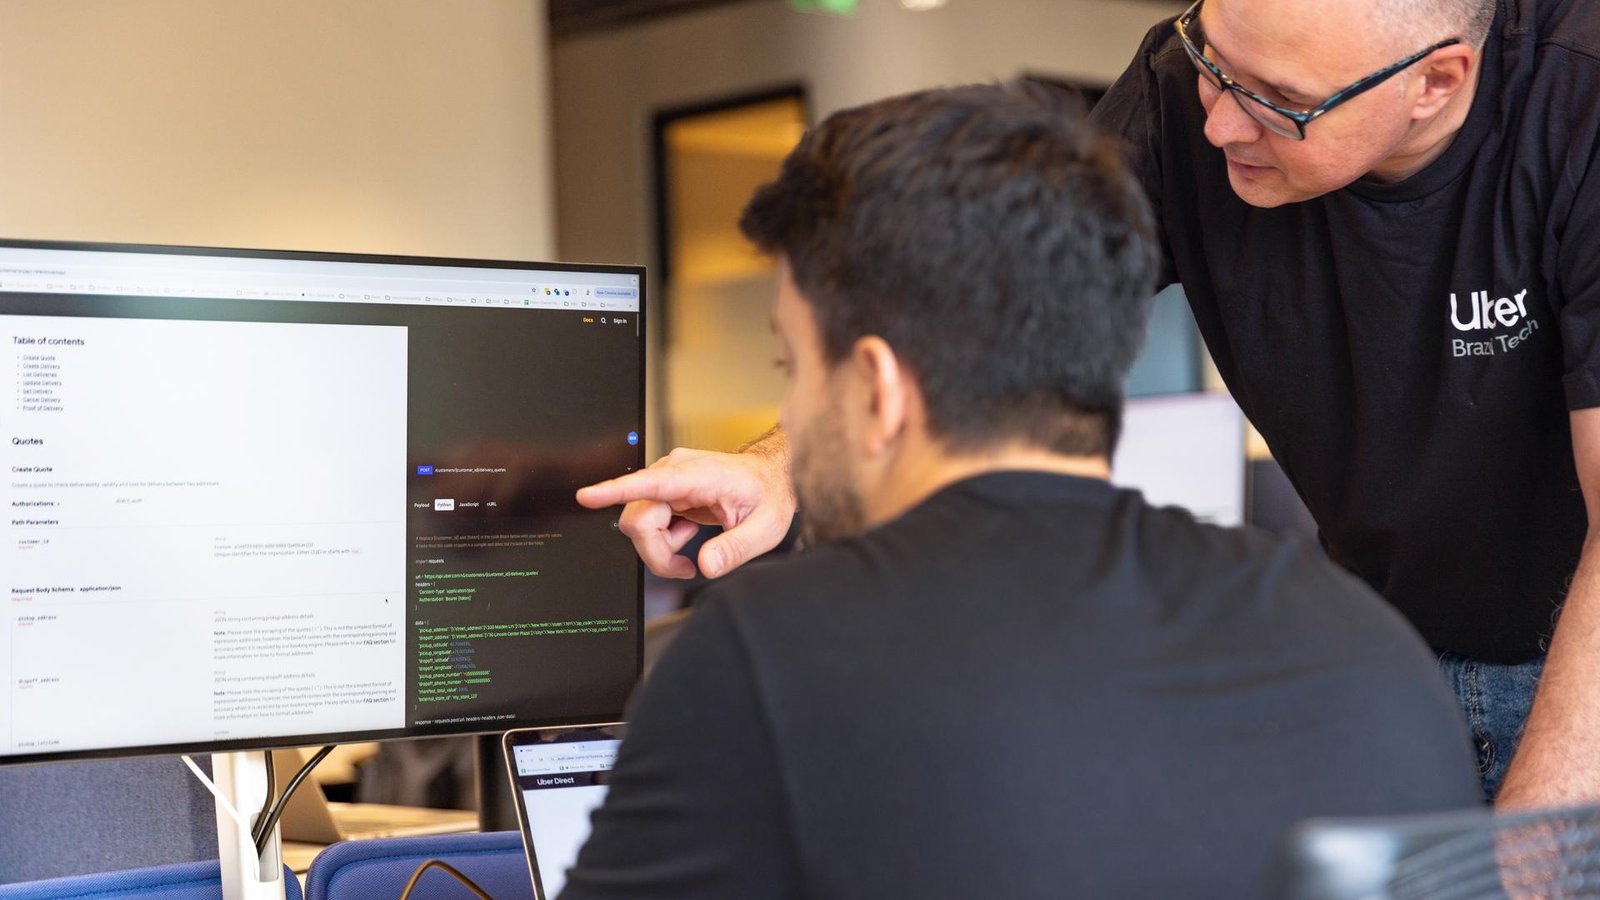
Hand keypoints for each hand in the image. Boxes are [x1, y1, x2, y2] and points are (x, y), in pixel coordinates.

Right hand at [576, 438, 794, 579]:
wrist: (770, 477)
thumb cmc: (768, 495)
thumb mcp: (765, 528)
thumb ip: (736, 549)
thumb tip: (706, 565)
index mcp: (698, 475)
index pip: (651, 483)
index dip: (615, 491)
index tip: (588, 496)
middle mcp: (674, 472)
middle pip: (638, 520)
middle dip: (656, 552)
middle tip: (687, 568)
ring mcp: (666, 480)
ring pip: (638, 524)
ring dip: (661, 546)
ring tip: (693, 543)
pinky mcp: (663, 490)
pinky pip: (647, 522)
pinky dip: (664, 539)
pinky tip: (688, 533)